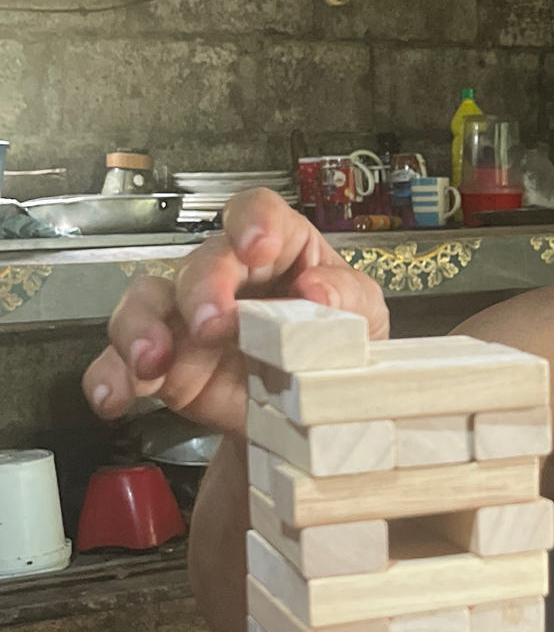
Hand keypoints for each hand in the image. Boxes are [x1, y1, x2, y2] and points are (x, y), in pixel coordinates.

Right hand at [82, 189, 389, 440]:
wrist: (312, 419)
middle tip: (213, 323)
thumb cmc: (337, 352)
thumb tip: (319, 289)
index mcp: (281, 250)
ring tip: (152, 361)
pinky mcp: (164, 364)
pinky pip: (120, 361)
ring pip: (147, 299)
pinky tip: (117, 396)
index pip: (258, 212)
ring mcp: (188, 318)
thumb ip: (348, 298)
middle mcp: (227, 276)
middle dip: (203, 287)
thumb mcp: (363, 321)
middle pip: (202, 259)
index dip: (253, 222)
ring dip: (142, 327)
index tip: (257, 247)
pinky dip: (112, 375)